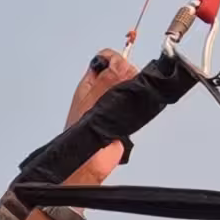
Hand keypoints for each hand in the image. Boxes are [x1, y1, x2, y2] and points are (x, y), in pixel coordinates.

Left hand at [61, 46, 132, 193]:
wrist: (89, 161)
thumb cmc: (81, 133)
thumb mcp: (94, 97)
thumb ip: (110, 77)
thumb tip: (123, 62)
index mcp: (90, 82)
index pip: (106, 58)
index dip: (115, 59)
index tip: (121, 68)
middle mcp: (102, 91)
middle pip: (124, 70)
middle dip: (127, 77)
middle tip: (119, 92)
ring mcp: (113, 104)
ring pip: (132, 87)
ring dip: (132, 93)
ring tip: (121, 107)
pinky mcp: (124, 117)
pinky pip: (137, 105)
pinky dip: (138, 107)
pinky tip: (130, 114)